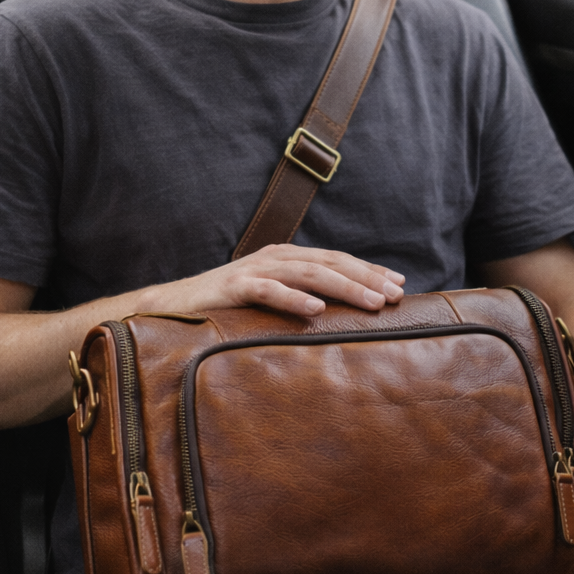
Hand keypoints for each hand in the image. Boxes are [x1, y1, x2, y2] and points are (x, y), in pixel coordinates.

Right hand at [171, 243, 404, 317]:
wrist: (173, 305)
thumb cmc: (227, 306)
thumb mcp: (270, 297)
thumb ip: (299, 297)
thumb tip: (339, 315)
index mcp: (286, 258)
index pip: (336, 260)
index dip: (368, 270)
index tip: (399, 284)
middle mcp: (275, 257)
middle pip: (329, 263)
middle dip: (366, 278)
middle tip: (395, 295)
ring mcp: (255, 270)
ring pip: (308, 273)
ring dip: (344, 286)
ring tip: (371, 303)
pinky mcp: (234, 287)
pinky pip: (269, 290)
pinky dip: (294, 298)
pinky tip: (316, 308)